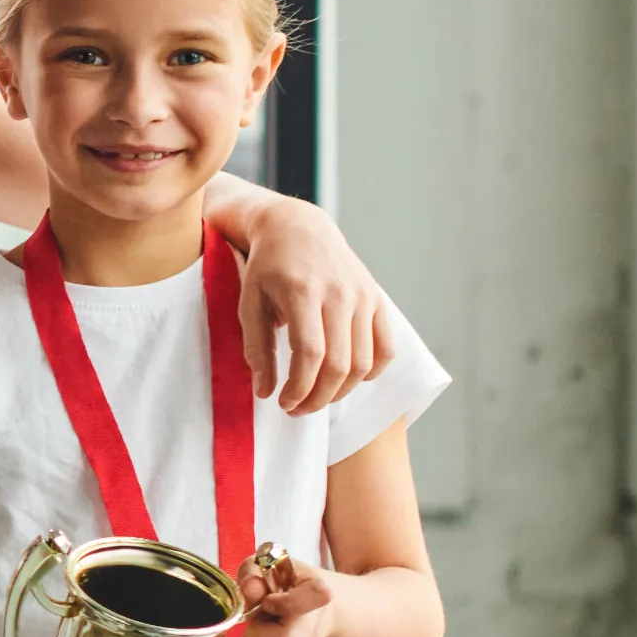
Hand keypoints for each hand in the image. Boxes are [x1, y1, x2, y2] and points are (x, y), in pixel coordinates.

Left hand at [228, 556, 338, 636]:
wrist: (313, 610)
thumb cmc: (289, 586)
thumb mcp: (270, 566)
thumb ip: (254, 572)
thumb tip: (250, 589)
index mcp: (314, 594)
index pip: (310, 599)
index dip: (283, 603)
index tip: (270, 601)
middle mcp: (312, 629)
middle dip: (257, 631)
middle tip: (256, 619)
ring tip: (252, 633)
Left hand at [229, 195, 393, 414]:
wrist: (297, 227)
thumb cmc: (267, 268)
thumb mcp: (249, 303)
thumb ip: (257, 349)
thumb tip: (265, 392)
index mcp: (302, 292)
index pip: (310, 354)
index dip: (299, 388)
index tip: (284, 403)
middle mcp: (339, 293)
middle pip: (339, 364)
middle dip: (319, 397)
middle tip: (299, 409)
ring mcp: (363, 295)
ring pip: (364, 361)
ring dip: (341, 391)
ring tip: (318, 396)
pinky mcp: (377, 298)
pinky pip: (386, 347)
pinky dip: (372, 371)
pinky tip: (348, 378)